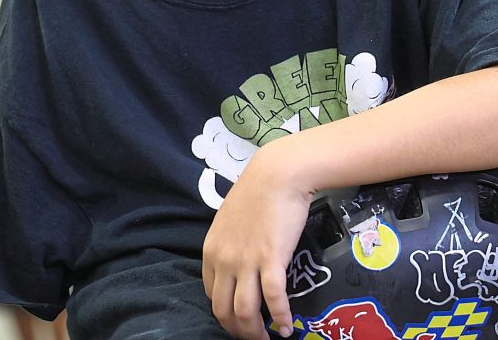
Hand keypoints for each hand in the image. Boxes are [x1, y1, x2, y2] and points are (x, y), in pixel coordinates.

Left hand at [203, 138, 312, 338]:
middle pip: (223, 309)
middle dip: (236, 330)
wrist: (277, 175)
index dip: (224, 312)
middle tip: (251, 338)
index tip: (238, 319)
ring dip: (255, 332)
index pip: (211, 294)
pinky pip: (273, 299)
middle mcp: (224, 260)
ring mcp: (246, 261)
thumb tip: (237, 259)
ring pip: (244, 311)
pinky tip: (287, 328)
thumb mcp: (230, 219)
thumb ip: (229, 243)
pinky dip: (280, 318)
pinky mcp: (271, 259)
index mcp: (211, 251)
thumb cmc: (257, 192)